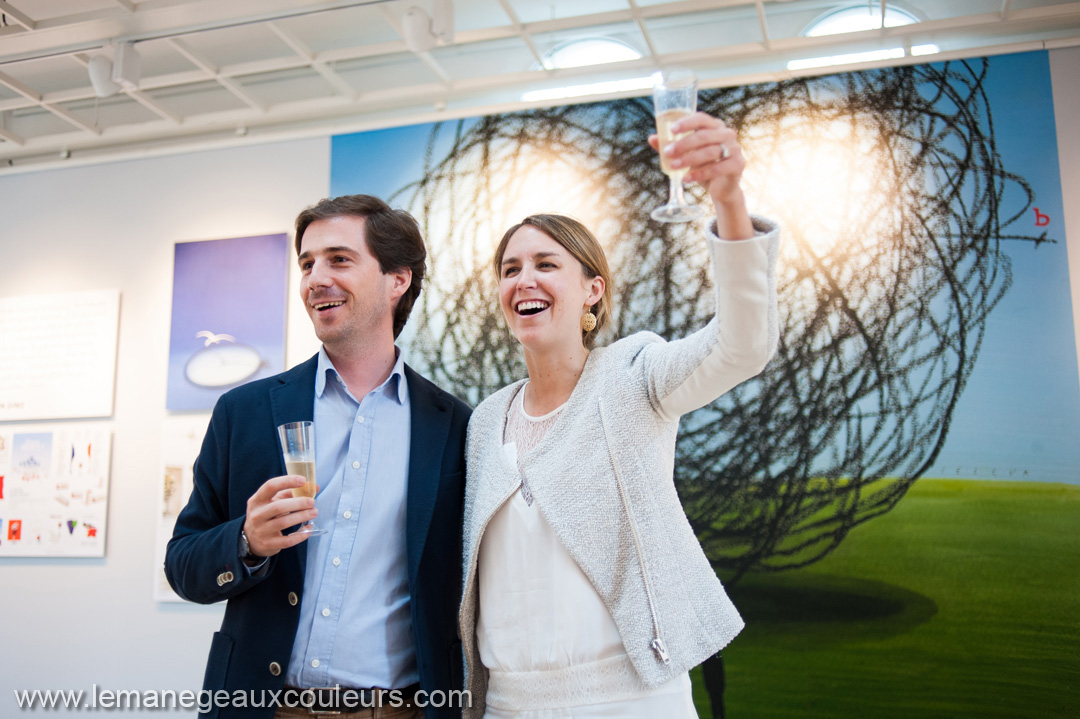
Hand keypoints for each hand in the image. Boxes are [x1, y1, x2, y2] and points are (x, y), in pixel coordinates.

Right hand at [242, 475, 318, 556]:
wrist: (251, 540)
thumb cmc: (266, 515)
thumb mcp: (273, 502)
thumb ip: (291, 493)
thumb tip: (314, 487)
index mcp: (257, 500)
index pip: (270, 486)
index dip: (287, 481)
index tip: (303, 480)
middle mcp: (257, 515)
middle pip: (278, 507)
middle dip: (299, 503)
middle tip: (312, 502)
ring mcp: (261, 530)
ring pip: (283, 523)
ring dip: (302, 516)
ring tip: (314, 512)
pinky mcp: (268, 544)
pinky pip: (287, 540)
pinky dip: (300, 535)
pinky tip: (308, 529)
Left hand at [649, 112, 752, 238]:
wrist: (721, 187)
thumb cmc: (703, 166)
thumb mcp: (686, 155)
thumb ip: (671, 146)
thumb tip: (652, 138)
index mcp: (714, 126)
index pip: (701, 118)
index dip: (687, 122)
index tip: (672, 130)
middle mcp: (727, 134)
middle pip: (704, 136)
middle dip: (683, 144)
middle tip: (668, 152)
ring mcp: (735, 148)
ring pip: (710, 152)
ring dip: (689, 159)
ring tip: (673, 166)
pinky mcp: (738, 164)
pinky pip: (718, 168)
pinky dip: (700, 173)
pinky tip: (686, 178)